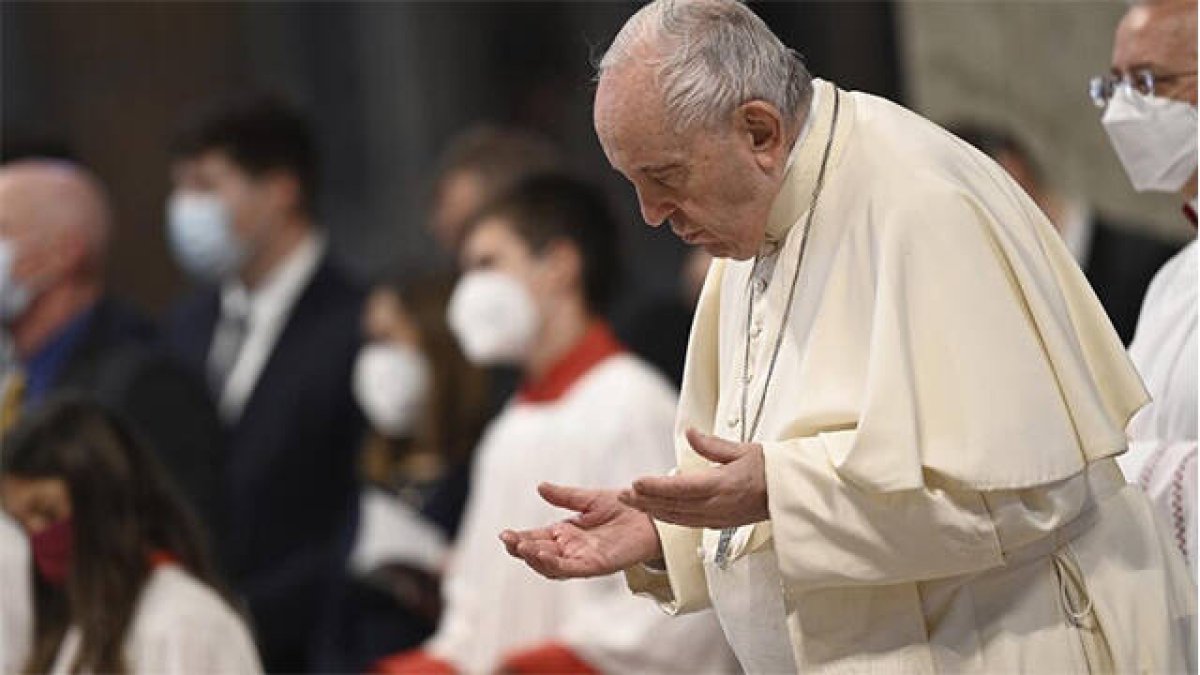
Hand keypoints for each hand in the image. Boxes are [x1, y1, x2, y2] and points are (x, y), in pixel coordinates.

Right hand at [500, 483, 662, 579]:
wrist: (653, 515)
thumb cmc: (625, 508)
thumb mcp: (589, 498)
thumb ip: (565, 495)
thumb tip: (540, 486)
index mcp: (566, 534)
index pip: (536, 538)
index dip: (519, 538)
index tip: (504, 534)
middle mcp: (571, 549)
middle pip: (539, 554)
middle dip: (521, 550)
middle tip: (508, 540)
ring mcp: (584, 559)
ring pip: (552, 566)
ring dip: (536, 559)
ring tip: (522, 548)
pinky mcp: (599, 565)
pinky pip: (574, 569)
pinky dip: (557, 564)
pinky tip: (545, 555)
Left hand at [618, 428, 768, 528]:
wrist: (793, 494)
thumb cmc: (772, 469)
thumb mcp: (744, 449)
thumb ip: (712, 445)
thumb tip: (690, 433)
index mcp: (724, 485)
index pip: (682, 488)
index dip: (656, 487)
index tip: (636, 482)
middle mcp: (719, 506)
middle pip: (674, 506)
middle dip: (646, 501)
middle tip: (623, 495)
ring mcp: (719, 518)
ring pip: (678, 518)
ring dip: (654, 511)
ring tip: (633, 502)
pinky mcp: (721, 525)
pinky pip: (689, 523)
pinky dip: (670, 518)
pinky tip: (658, 512)